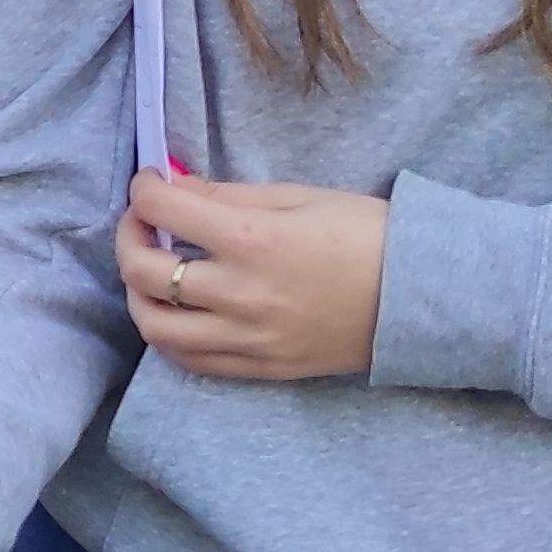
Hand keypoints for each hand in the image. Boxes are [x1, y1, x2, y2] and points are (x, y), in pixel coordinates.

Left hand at [121, 169, 388, 381]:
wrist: (421, 297)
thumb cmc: (367, 234)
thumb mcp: (299, 197)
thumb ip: (229, 196)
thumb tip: (177, 186)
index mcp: (252, 242)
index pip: (165, 211)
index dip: (145, 189)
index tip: (150, 183)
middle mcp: (240, 295)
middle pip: (145, 273)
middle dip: (129, 238)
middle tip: (142, 223)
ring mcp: (248, 339)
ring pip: (157, 328)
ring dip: (139, 295)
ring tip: (151, 273)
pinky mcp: (261, 368)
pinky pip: (193, 361)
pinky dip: (171, 336)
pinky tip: (178, 313)